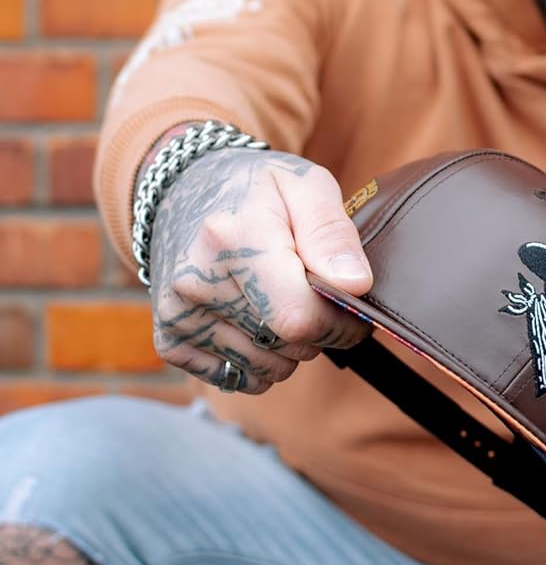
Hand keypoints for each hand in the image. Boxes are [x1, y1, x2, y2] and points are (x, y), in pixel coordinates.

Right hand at [148, 147, 372, 393]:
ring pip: (267, 369)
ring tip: (279, 300)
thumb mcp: (305, 185)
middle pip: (288, 345)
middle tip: (312, 291)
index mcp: (234, 236)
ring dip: (289, 347)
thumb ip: (333, 233)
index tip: (353, 307)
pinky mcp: (169, 340)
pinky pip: (238, 379)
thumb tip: (356, 284)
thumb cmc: (255, 190)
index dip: (341, 323)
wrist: (183, 192)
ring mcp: (178, 314)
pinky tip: (254, 321)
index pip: (300, 316)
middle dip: (318, 329)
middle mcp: (197, 280)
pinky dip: (259, 362)